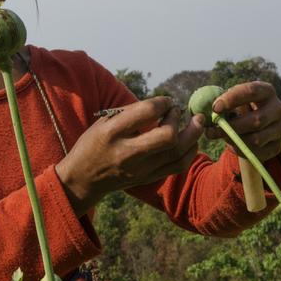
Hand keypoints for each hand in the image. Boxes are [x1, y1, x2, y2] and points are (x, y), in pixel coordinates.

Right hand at [55, 96, 204, 215]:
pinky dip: (190, 151)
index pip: (147, 112)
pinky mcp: (148, 179)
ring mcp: (140, 169)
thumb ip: (132, 112)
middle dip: (180, 120)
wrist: (83, 179)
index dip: (163, 103)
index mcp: (112, 132)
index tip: (166, 101)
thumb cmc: (94, 142)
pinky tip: (190, 140)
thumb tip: (164, 104)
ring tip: (197, 122)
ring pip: (178, 153)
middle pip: (168, 137)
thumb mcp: (104, 121)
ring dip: (193, 135)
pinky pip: (178, 166)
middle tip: (180, 112)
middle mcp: (127, 152)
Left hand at [205, 81, 280, 161]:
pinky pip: (256, 152)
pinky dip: (240, 150)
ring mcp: (280, 129)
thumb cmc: (238, 109)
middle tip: (212, 129)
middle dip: (232, 126)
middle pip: (257, 120)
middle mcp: (278, 108)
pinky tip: (233, 144)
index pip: (251, 91)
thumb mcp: (232, 102)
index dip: (232, 99)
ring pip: (256, 139)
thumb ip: (222, 105)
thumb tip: (209, 114)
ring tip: (221, 136)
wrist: (251, 129)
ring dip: (234, 139)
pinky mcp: (276, 146)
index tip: (215, 108)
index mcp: (266, 91)